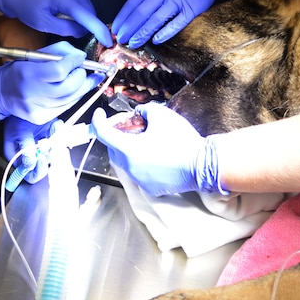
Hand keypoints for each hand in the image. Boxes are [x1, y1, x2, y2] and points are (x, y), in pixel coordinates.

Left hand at [0, 0, 112, 45]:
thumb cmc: (27, 6)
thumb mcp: (43, 23)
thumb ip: (66, 29)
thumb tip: (83, 32)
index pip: (88, 17)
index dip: (100, 31)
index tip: (109, 43)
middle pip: (91, 14)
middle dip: (89, 27)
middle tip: (77, 37)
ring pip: (89, 10)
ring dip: (85, 21)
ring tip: (68, 26)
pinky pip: (85, 5)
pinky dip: (82, 14)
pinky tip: (69, 18)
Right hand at [0, 42, 96, 123]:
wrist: (0, 93)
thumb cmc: (19, 70)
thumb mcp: (34, 54)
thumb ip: (58, 51)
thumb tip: (80, 57)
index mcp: (28, 74)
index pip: (59, 70)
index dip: (74, 63)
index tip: (80, 58)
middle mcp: (32, 94)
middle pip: (69, 87)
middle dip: (82, 76)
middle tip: (83, 69)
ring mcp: (38, 109)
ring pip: (71, 99)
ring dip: (82, 87)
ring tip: (85, 78)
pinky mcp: (42, 119)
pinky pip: (66, 107)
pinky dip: (74, 97)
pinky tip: (75, 90)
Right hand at [4, 117, 59, 186]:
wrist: (26, 103)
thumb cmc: (18, 118)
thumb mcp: (19, 134)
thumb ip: (26, 150)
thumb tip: (31, 165)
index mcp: (19, 157)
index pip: (28, 174)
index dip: (36, 171)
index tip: (42, 160)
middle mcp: (31, 154)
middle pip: (43, 165)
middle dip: (49, 154)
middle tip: (50, 145)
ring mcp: (41, 146)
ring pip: (53, 153)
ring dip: (56, 142)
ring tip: (52, 129)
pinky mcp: (49, 138)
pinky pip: (59, 141)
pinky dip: (59, 133)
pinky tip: (54, 126)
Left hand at [91, 103, 225, 195]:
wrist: (202, 164)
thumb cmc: (181, 139)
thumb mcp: (161, 115)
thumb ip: (143, 111)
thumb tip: (139, 115)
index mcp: (128, 149)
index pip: (103, 134)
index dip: (98, 122)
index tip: (99, 115)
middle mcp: (130, 168)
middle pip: (112, 150)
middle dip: (114, 137)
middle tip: (126, 127)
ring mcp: (140, 180)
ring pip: (125, 163)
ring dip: (128, 151)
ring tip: (143, 141)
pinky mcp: (151, 188)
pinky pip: (138, 173)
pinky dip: (140, 163)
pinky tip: (154, 156)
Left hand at [112, 0, 237, 46]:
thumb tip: (131, 14)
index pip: (133, 2)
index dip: (123, 17)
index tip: (115, 29)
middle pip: (142, 12)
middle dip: (129, 28)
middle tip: (121, 40)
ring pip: (157, 19)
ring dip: (143, 33)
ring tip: (134, 43)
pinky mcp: (192, 9)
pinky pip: (176, 23)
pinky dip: (165, 32)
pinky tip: (156, 41)